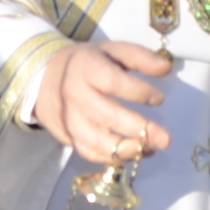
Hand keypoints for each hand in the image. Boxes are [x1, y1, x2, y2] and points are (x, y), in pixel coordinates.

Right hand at [30, 37, 174, 162]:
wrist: (44, 79)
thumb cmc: (87, 63)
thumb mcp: (111, 51)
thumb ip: (139, 57)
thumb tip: (166, 68)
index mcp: (87, 68)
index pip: (114, 83)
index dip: (139, 93)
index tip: (160, 99)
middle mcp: (75, 95)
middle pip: (108, 116)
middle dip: (139, 130)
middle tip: (165, 138)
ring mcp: (70, 119)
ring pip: (98, 141)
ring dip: (127, 149)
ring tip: (151, 150)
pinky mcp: (68, 137)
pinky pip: (90, 153)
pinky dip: (112, 158)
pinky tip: (133, 154)